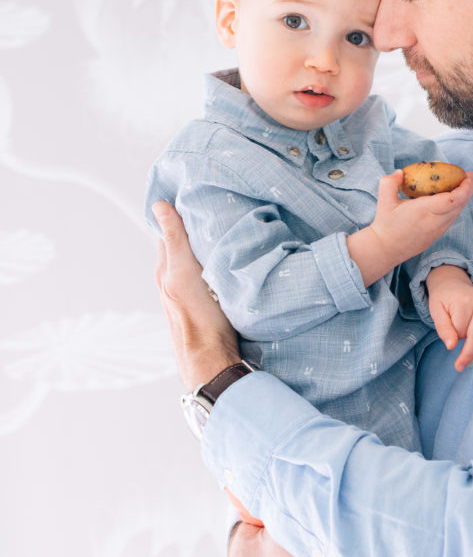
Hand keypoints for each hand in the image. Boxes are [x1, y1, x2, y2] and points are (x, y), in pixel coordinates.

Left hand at [152, 201, 239, 389]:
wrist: (212, 359)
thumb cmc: (198, 317)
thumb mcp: (184, 271)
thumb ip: (174, 239)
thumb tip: (159, 205)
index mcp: (165, 269)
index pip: (170, 231)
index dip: (180, 214)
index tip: (195, 196)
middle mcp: (174, 280)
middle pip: (184, 246)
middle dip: (196, 228)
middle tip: (216, 210)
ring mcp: (190, 294)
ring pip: (197, 261)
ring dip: (208, 247)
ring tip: (226, 231)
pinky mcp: (206, 304)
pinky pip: (209, 276)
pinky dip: (216, 264)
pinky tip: (229, 262)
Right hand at [347, 170, 472, 286]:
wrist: (385, 250)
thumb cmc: (385, 225)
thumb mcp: (384, 200)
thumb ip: (390, 182)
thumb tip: (401, 172)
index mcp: (424, 210)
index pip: (452, 199)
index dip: (464, 187)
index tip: (466, 175)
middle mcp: (434, 222)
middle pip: (459, 205)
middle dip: (468, 190)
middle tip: (468, 176)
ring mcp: (437, 231)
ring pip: (457, 213)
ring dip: (463, 198)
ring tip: (463, 186)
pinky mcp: (436, 236)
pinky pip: (451, 219)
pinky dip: (456, 207)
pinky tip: (451, 199)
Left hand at [427, 266, 472, 376]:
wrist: (454, 282)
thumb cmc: (443, 298)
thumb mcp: (436, 309)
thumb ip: (443, 327)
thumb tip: (451, 346)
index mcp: (466, 301)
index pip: (460, 327)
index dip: (453, 336)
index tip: (448, 338)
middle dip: (470, 353)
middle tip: (459, 367)